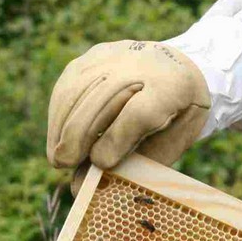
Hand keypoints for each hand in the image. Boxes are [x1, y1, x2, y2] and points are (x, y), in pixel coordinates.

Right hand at [47, 41, 210, 169]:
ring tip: (58, 157)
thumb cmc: (177, 115)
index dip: (117, 138)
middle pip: (103, 96)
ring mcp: (116, 56)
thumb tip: (81, 185)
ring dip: (62, 126)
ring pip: (80, 88)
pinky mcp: (93, 56)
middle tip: (65, 163)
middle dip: (80, 134)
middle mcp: (143, 64)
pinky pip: (68, 84)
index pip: (141, 112)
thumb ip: (136, 163)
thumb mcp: (173, 141)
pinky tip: (57, 138)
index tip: (100, 163)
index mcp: (173, 88)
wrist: (184, 66)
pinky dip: (58, 114)